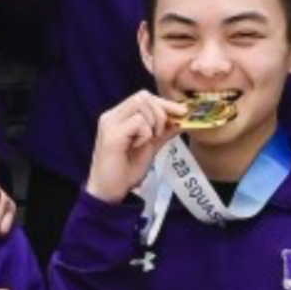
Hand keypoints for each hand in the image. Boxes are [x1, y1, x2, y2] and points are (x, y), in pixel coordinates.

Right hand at [84, 90, 185, 204]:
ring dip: (153, 123)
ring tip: (147, 141)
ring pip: (141, 105)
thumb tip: (181, 120)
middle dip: (160, 112)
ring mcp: (110, 124)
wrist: (109, 193)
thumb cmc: (126, 171)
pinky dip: (145, 135)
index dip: (164, 103)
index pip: (143, 97)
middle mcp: (111, 116)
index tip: (181, 112)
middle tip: (159, 133)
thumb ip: (163, 133)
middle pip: (143, 96)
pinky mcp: (112, 135)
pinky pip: (138, 123)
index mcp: (118, 116)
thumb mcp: (149, 148)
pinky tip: (137, 147)